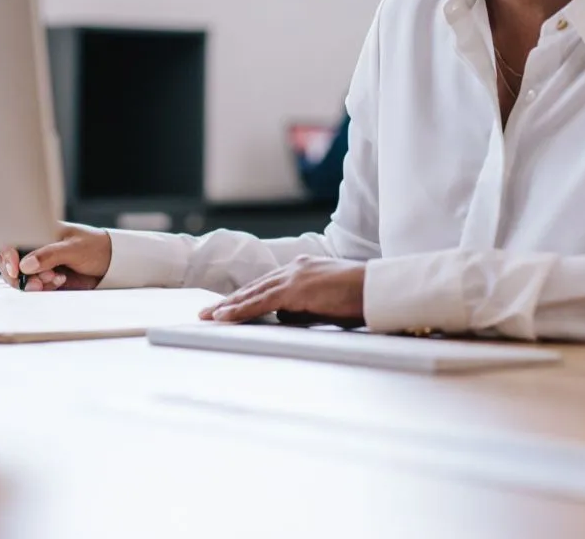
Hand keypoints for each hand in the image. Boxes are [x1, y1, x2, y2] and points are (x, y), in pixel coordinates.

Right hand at [0, 223, 111, 291]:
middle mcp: (35, 247)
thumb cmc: (96, 247)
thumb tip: (24, 265)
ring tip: (57, 279)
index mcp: (40, 232)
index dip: (7, 256)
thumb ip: (50, 255)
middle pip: (8, 264)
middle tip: (41, 282)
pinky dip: (42, 288)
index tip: (16, 271)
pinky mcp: (44, 278)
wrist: (111, 264)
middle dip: (20, 276)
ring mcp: (38, 263)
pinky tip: (60, 281)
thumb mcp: (75, 248)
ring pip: (18, 278)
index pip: (10, 241)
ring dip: (33, 283)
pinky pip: (32, 287)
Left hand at [200, 255, 364, 324]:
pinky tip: (225, 317)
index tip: (229, 305)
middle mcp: (296, 267)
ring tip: (209, 316)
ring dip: (230, 306)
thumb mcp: (326, 303)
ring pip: (254, 292)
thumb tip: (284, 316)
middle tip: (208, 312)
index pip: (269, 283)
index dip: (247, 295)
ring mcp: (295, 276)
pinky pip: (262, 302)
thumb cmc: (358, 298)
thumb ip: (304, 306)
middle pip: (256, 286)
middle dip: (231, 300)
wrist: (376, 289)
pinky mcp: (296, 289)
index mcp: (304, 268)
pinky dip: (241, 310)